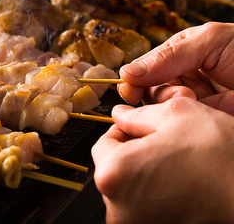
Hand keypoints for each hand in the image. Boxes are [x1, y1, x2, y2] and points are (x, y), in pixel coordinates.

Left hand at [91, 98, 233, 223]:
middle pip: (114, 167)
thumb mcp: (175, 114)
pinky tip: (179, 180)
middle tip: (162, 144)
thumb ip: (136, 114)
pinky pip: (144, 205)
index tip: (141, 128)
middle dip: (133, 151)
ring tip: (174, 163)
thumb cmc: (220, 158)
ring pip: (130, 187)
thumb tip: (120, 114)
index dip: (124, 130)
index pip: (103, 143)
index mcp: (115, 175)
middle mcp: (119, 209)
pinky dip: (156, 191)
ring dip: (145, 171)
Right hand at [118, 22, 233, 110]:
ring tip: (202, 100)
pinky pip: (187, 122)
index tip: (129, 93)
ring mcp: (197, 99)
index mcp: (180, 53)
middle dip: (162, 94)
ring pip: (167, 109)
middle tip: (183, 94)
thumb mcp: (210, 41)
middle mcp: (184, 76)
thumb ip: (168, 55)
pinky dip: (194, 119)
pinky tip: (213, 110)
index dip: (135, 81)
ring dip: (180, 106)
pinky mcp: (208, 119)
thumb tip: (126, 72)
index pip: (147, 68)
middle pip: (152, 90)